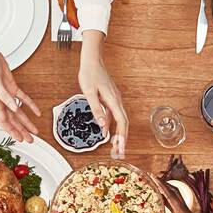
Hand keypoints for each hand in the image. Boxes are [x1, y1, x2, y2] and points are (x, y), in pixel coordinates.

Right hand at [0, 22, 39, 141]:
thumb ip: (4, 96)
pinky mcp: (12, 86)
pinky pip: (22, 98)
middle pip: (13, 120)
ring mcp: (7, 94)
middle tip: (30, 139)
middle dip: (22, 130)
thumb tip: (14, 108)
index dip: (12, 131)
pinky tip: (36, 111)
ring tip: (34, 130)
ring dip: (26, 122)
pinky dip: (30, 105)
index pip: (4, 120)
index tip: (20, 139)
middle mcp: (2, 99)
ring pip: (18, 112)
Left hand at [78, 39, 127, 155]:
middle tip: (119, 153)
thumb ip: (95, 109)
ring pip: (120, 120)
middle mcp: (117, 101)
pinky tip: (107, 132)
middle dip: (123, 140)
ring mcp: (115, 100)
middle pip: (124, 124)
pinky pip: (115, 115)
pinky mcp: (111, 99)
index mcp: (113, 100)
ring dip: (119, 134)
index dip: (122, 136)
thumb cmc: (89, 73)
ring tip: (115, 147)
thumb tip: (102, 125)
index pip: (121, 122)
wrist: (92, 59)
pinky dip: (113, 126)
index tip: (121, 148)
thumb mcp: (89, 92)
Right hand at [148, 178, 212, 212]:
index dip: (161, 185)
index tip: (153, 176)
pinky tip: (154, 206)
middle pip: (171, 194)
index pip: (170, 196)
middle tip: (150, 177)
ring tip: (151, 187)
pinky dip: (162, 208)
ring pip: (170, 203)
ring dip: (162, 195)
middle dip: (161, 185)